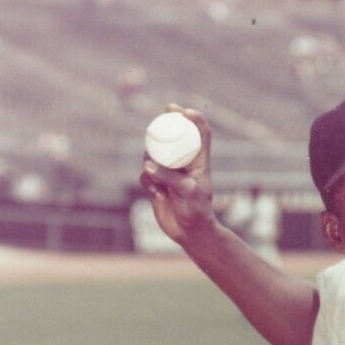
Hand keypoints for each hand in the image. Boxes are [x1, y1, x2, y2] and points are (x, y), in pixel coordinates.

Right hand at [138, 104, 215, 249]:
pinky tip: (158, 195)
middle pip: (172, 139)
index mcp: (199, 160)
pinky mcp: (156, 184)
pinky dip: (148, 183)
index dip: (192, 118)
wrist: (190, 233)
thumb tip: (147, 162)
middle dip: (162, 128)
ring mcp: (169, 173)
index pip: (199, 133)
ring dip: (151, 162)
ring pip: (153, 156)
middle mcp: (183, 164)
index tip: (180, 111)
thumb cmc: (196, 211)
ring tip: (160, 181)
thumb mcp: (187, 191)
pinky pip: (146, 176)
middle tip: (156, 123)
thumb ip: (169, 176)